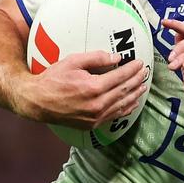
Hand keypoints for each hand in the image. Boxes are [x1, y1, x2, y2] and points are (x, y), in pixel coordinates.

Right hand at [26, 51, 148, 128]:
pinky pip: (114, 116)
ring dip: (135, 94)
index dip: (132, 69)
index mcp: (93, 87)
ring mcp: (96, 116)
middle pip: (124, 90)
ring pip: (122, 104)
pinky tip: (132, 103)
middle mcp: (97, 104)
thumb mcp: (72, 61)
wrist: (38, 102)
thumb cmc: (53, 79)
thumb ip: (96, 58)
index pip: (120, 76)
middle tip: (145, 72)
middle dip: (137, 80)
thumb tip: (116, 58)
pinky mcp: (93, 124)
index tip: (139, 63)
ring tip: (143, 86)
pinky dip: (126, 108)